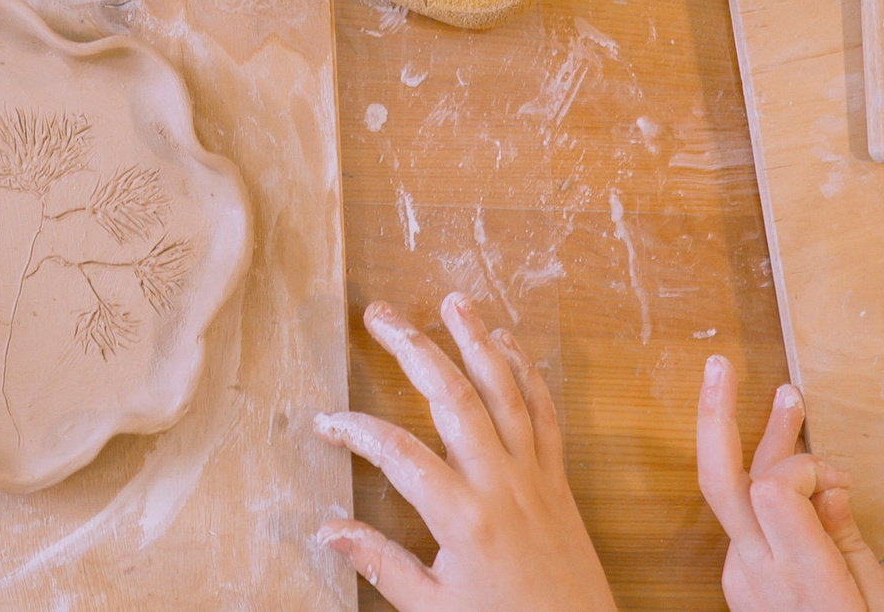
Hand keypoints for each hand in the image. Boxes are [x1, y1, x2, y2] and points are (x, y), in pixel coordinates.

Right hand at [313, 295, 616, 611]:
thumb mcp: (432, 608)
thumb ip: (380, 563)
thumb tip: (326, 529)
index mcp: (464, 517)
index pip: (397, 454)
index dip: (356, 430)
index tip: (325, 422)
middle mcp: (501, 484)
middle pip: (454, 398)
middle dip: (414, 349)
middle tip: (380, 313)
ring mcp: (534, 477)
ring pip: (505, 392)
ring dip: (478, 342)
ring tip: (454, 302)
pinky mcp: (558, 482)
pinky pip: (545, 415)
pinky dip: (528, 375)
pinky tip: (510, 346)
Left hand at [699, 357, 883, 611]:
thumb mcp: (883, 605)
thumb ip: (849, 542)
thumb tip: (829, 485)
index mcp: (800, 581)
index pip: (772, 489)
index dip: (804, 465)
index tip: (842, 477)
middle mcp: (756, 575)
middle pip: (720, 482)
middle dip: (718, 417)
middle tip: (720, 363)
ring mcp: (740, 580)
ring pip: (734, 497)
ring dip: (758, 446)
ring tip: (783, 400)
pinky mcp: (740, 584)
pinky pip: (746, 523)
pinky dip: (768, 490)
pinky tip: (788, 464)